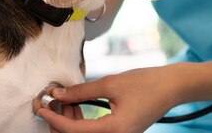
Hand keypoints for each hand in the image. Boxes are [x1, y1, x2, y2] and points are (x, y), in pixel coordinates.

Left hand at [35, 67, 179, 132]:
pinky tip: (75, 104)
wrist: (171, 87)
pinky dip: (80, 121)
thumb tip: (57, 93)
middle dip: (58, 121)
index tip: (40, 106)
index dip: (53, 118)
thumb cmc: (146, 83)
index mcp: (114, 131)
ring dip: (68, 120)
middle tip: (49, 100)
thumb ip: (82, 91)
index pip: (73, 131)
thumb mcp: (111, 84)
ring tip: (63, 98)